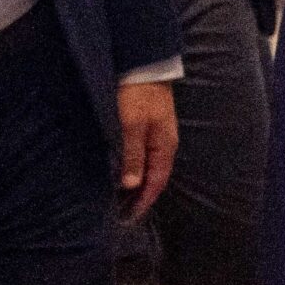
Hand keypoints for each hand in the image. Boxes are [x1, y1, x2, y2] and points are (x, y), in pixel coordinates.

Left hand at [117, 80, 177, 218]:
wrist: (144, 66)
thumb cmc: (138, 95)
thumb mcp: (132, 126)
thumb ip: (132, 155)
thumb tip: (130, 185)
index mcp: (164, 147)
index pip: (156, 183)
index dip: (143, 202)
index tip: (128, 218)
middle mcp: (164, 145)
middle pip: (154, 178)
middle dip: (140, 197)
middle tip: (121, 212)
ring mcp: (158, 136)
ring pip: (149, 168)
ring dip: (137, 184)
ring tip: (120, 197)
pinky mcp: (149, 128)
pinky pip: (145, 157)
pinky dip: (135, 169)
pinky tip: (124, 172)